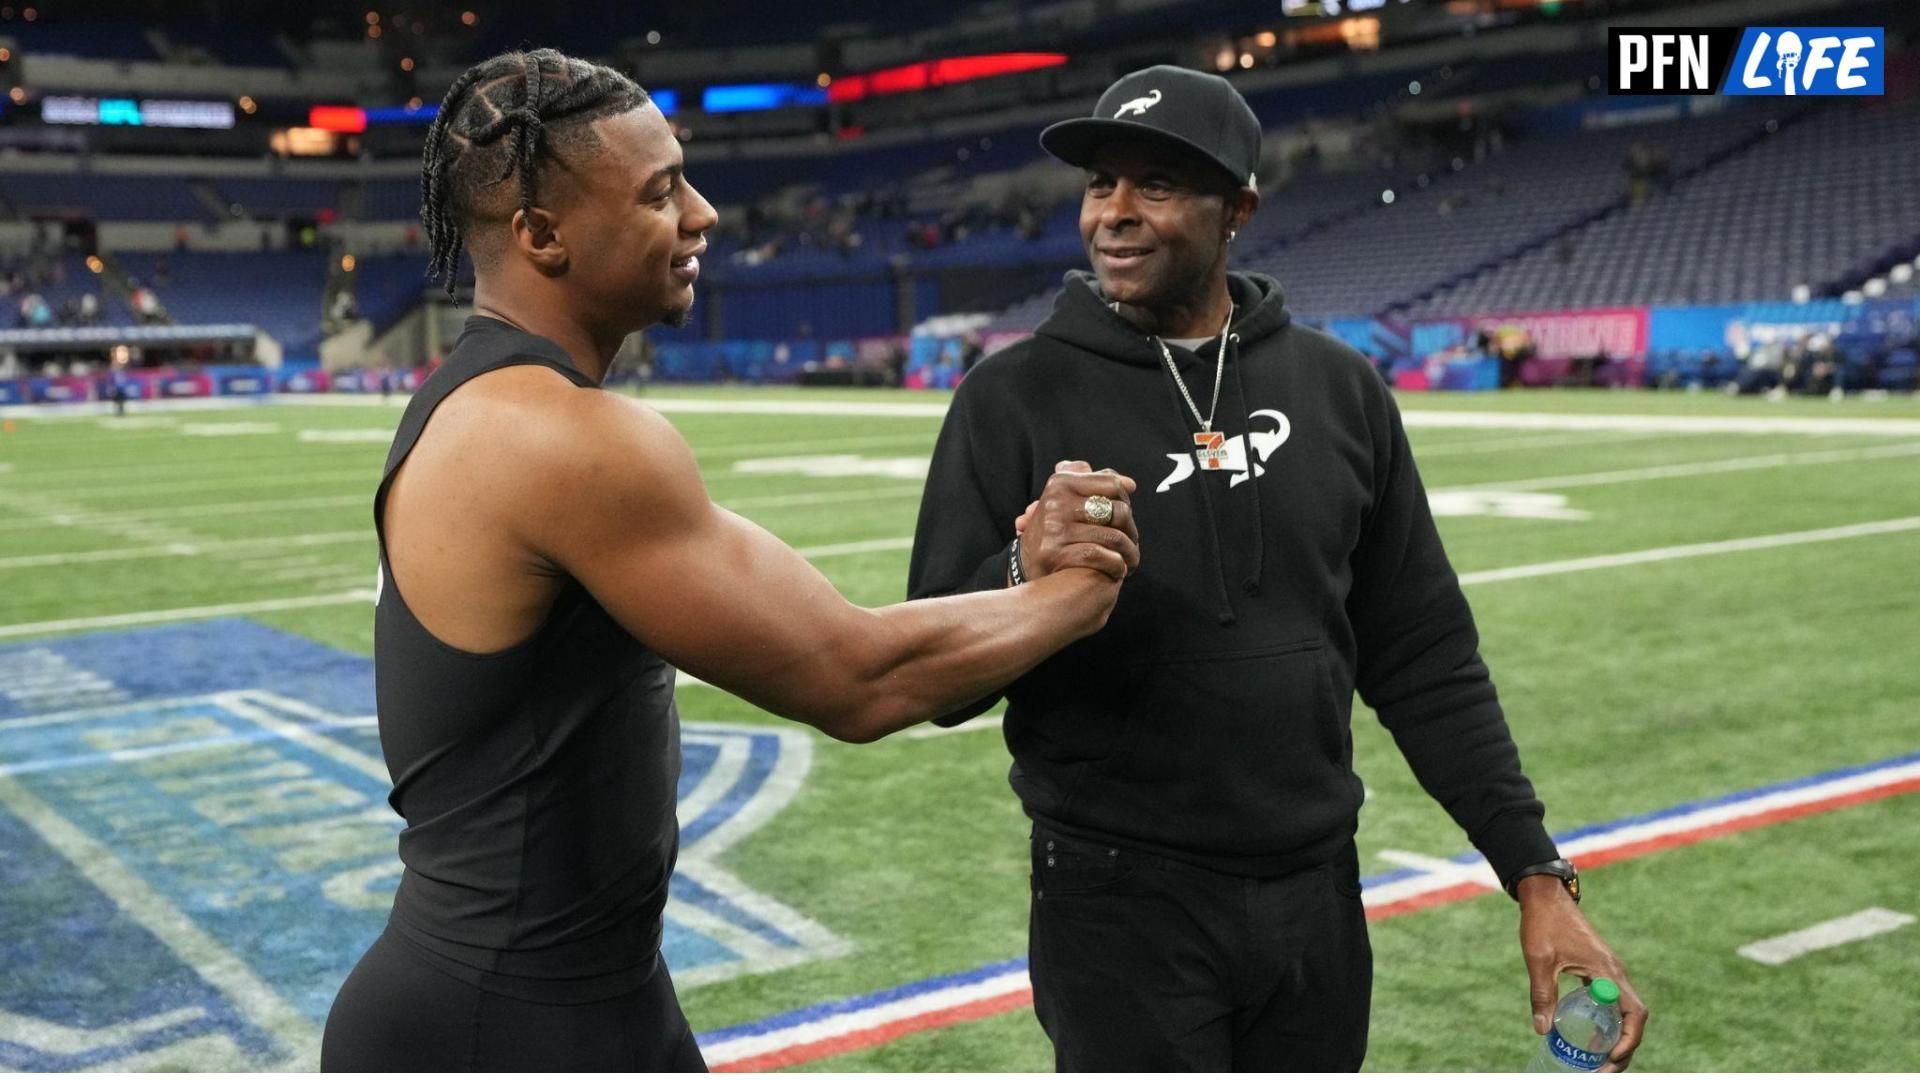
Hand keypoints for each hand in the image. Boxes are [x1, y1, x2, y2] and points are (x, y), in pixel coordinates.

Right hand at [1014, 461, 1139, 582]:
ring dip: (1130, 553)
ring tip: (1130, 561)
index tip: (1125, 518)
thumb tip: (1129, 484)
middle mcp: (1056, 503)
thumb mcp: (1066, 498)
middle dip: (1131, 531)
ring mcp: (1055, 529)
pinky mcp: (1055, 554)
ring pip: (1113, 537)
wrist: (1025, 564)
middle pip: (1118, 511)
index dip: (1126, 501)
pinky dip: (1116, 565)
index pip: (1112, 484)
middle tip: (1131, 543)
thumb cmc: (1055, 529)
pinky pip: (1099, 556)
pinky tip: (1118, 570)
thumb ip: (1095, 485)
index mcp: (1061, 483)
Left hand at [1518, 877, 1647, 1071]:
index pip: (1634, 1013)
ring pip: (1623, 1011)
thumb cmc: (1544, 923)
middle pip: (1632, 1018)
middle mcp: (1615, 973)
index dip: (1629, 1039)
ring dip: (1616, 1037)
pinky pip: (1611, 1001)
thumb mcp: (1539, 960)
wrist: (1546, 896)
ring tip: (1598, 1061)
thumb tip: (1542, 1030)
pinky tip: (1589, 1034)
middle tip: (1603, 1070)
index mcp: (1607, 972)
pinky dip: (1606, 1021)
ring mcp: (1609, 971)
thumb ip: (1542, 994)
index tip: (1612, 1058)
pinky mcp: (1599, 969)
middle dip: (1624, 1047)